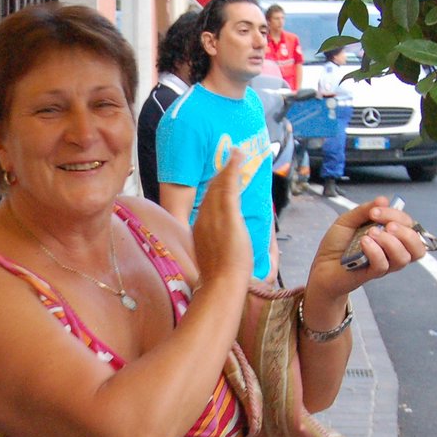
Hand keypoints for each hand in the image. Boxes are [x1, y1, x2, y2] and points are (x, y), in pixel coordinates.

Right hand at [190, 147, 254, 286]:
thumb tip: (227, 251)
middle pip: (210, 191)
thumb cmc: (220, 279)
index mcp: (199, 230)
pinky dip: (232, 168)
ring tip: (235, 153)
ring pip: (218, 185)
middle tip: (230, 160)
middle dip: (220, 175)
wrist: (222, 283)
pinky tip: (238, 154)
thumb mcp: (214, 262)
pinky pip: (228, 184)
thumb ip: (218, 252)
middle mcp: (203, 219)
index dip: (214, 190)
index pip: (206, 204)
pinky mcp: (226, 212)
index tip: (220, 180)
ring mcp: (214, 214)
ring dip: (227, 168)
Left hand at [306, 197, 432, 302]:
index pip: (409, 225)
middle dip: (403, 230)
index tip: (375, 211)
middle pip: (416, 244)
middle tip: (384, 225)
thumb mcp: (349, 220)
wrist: (321, 264)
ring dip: (391, 242)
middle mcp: (392, 250)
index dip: (397, 215)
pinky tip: (363, 244)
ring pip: (404, 257)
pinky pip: (383, 265)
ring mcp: (384, 263)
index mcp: (391, 235)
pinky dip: (375, 252)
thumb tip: (384, 200)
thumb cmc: (338, 243)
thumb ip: (365, 210)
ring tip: (371, 234)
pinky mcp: (372, 274)